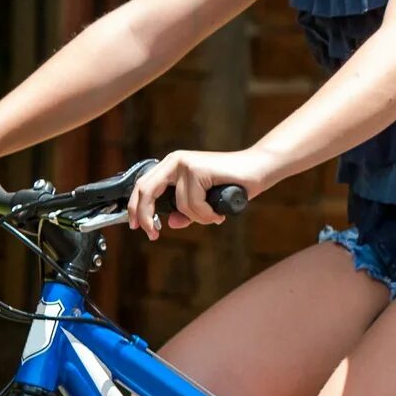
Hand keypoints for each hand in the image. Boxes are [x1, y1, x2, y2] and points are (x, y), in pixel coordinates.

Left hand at [124, 149, 270, 238]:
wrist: (259, 169)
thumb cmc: (233, 185)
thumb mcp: (205, 203)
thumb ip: (187, 212)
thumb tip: (172, 223)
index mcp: (172, 166)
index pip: (144, 186)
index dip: (136, 207)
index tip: (136, 227)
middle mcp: (175, 161)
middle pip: (147, 190)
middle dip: (146, 215)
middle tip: (152, 234)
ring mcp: (186, 163)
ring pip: (180, 204)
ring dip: (198, 218)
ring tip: (214, 215)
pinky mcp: (198, 169)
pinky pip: (195, 203)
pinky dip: (207, 214)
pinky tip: (219, 212)